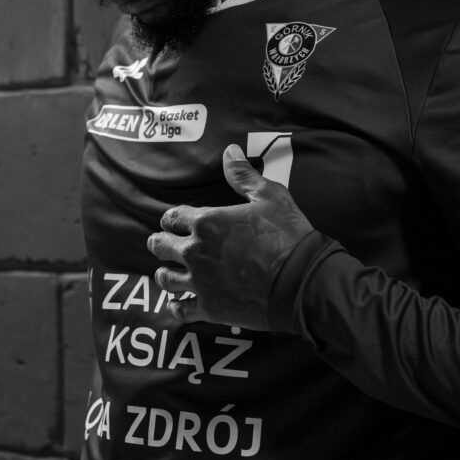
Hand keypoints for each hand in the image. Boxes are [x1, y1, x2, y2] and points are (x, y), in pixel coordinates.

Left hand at [147, 144, 313, 328]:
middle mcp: (195, 251)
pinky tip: (178, 304)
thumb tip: (229, 150)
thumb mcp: (270, 197)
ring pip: (164, 278)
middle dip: (159, 243)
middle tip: (160, 244)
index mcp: (206, 222)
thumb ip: (244, 175)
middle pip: (160, 245)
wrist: (300, 281)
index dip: (172, 219)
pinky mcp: (209, 308)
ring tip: (166, 274)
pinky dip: (177, 306)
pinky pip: (180, 309)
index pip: (173, 217)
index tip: (174, 222)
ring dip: (164, 274)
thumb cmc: (287, 236)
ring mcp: (199, 281)